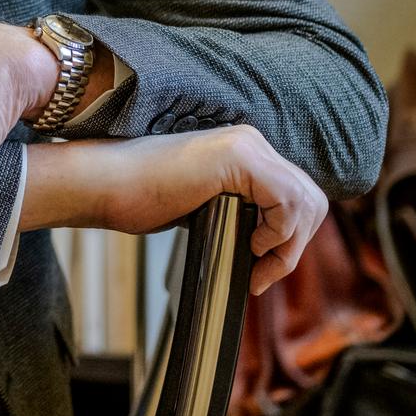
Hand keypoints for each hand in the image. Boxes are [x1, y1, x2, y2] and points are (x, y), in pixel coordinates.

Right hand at [22, 125, 328, 294]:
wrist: (105, 184)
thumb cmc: (140, 199)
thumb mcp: (204, 207)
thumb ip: (240, 212)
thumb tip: (272, 243)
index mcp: (244, 151)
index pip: (297, 195)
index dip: (290, 239)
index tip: (262, 269)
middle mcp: (251, 141)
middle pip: (311, 198)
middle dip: (296, 245)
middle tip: (262, 274)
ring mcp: (247, 146)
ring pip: (307, 201)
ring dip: (289, 246)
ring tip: (258, 267)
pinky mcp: (239, 158)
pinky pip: (288, 201)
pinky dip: (278, 235)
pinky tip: (251, 247)